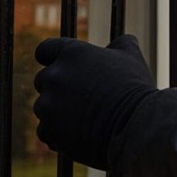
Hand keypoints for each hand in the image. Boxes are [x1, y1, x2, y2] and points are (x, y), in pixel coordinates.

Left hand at [34, 35, 156, 170]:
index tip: (62, 68)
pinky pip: (45, 131)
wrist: (133, 126)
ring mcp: (48, 104)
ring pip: (44, 107)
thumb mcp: (132, 58)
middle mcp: (54, 76)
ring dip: (57, 112)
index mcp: (71, 53)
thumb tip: (122, 41)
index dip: (52, 58)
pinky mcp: (48, 130)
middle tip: (80, 99)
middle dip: (58, 88)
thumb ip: (121, 44)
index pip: (45, 50)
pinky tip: (78, 135)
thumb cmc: (134, 89)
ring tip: (84, 120)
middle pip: (43, 80)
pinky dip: (57, 134)